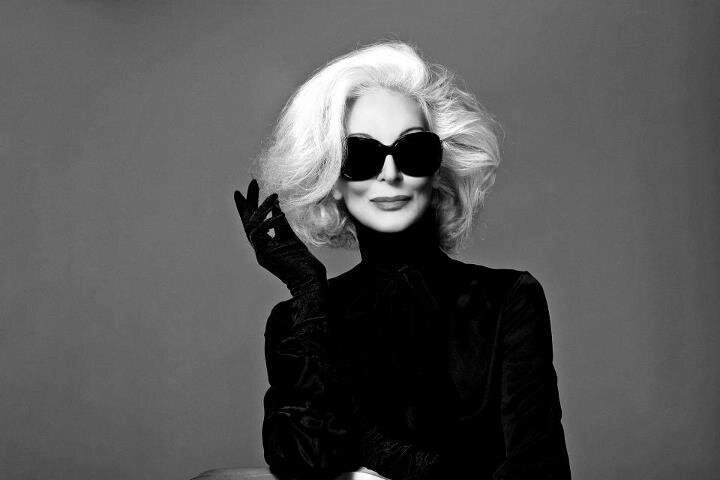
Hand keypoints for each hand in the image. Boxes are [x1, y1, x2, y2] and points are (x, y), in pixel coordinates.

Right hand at [234, 178, 327, 296]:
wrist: (308, 278)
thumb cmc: (301, 261)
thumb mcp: (290, 236)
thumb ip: (281, 222)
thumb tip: (276, 205)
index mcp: (263, 243)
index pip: (252, 222)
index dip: (247, 206)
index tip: (244, 189)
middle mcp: (258, 248)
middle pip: (247, 222)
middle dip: (248, 201)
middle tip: (252, 182)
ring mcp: (259, 252)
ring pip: (252, 226)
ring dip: (262, 209)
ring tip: (273, 196)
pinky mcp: (264, 255)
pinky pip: (259, 235)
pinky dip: (268, 222)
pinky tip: (279, 214)